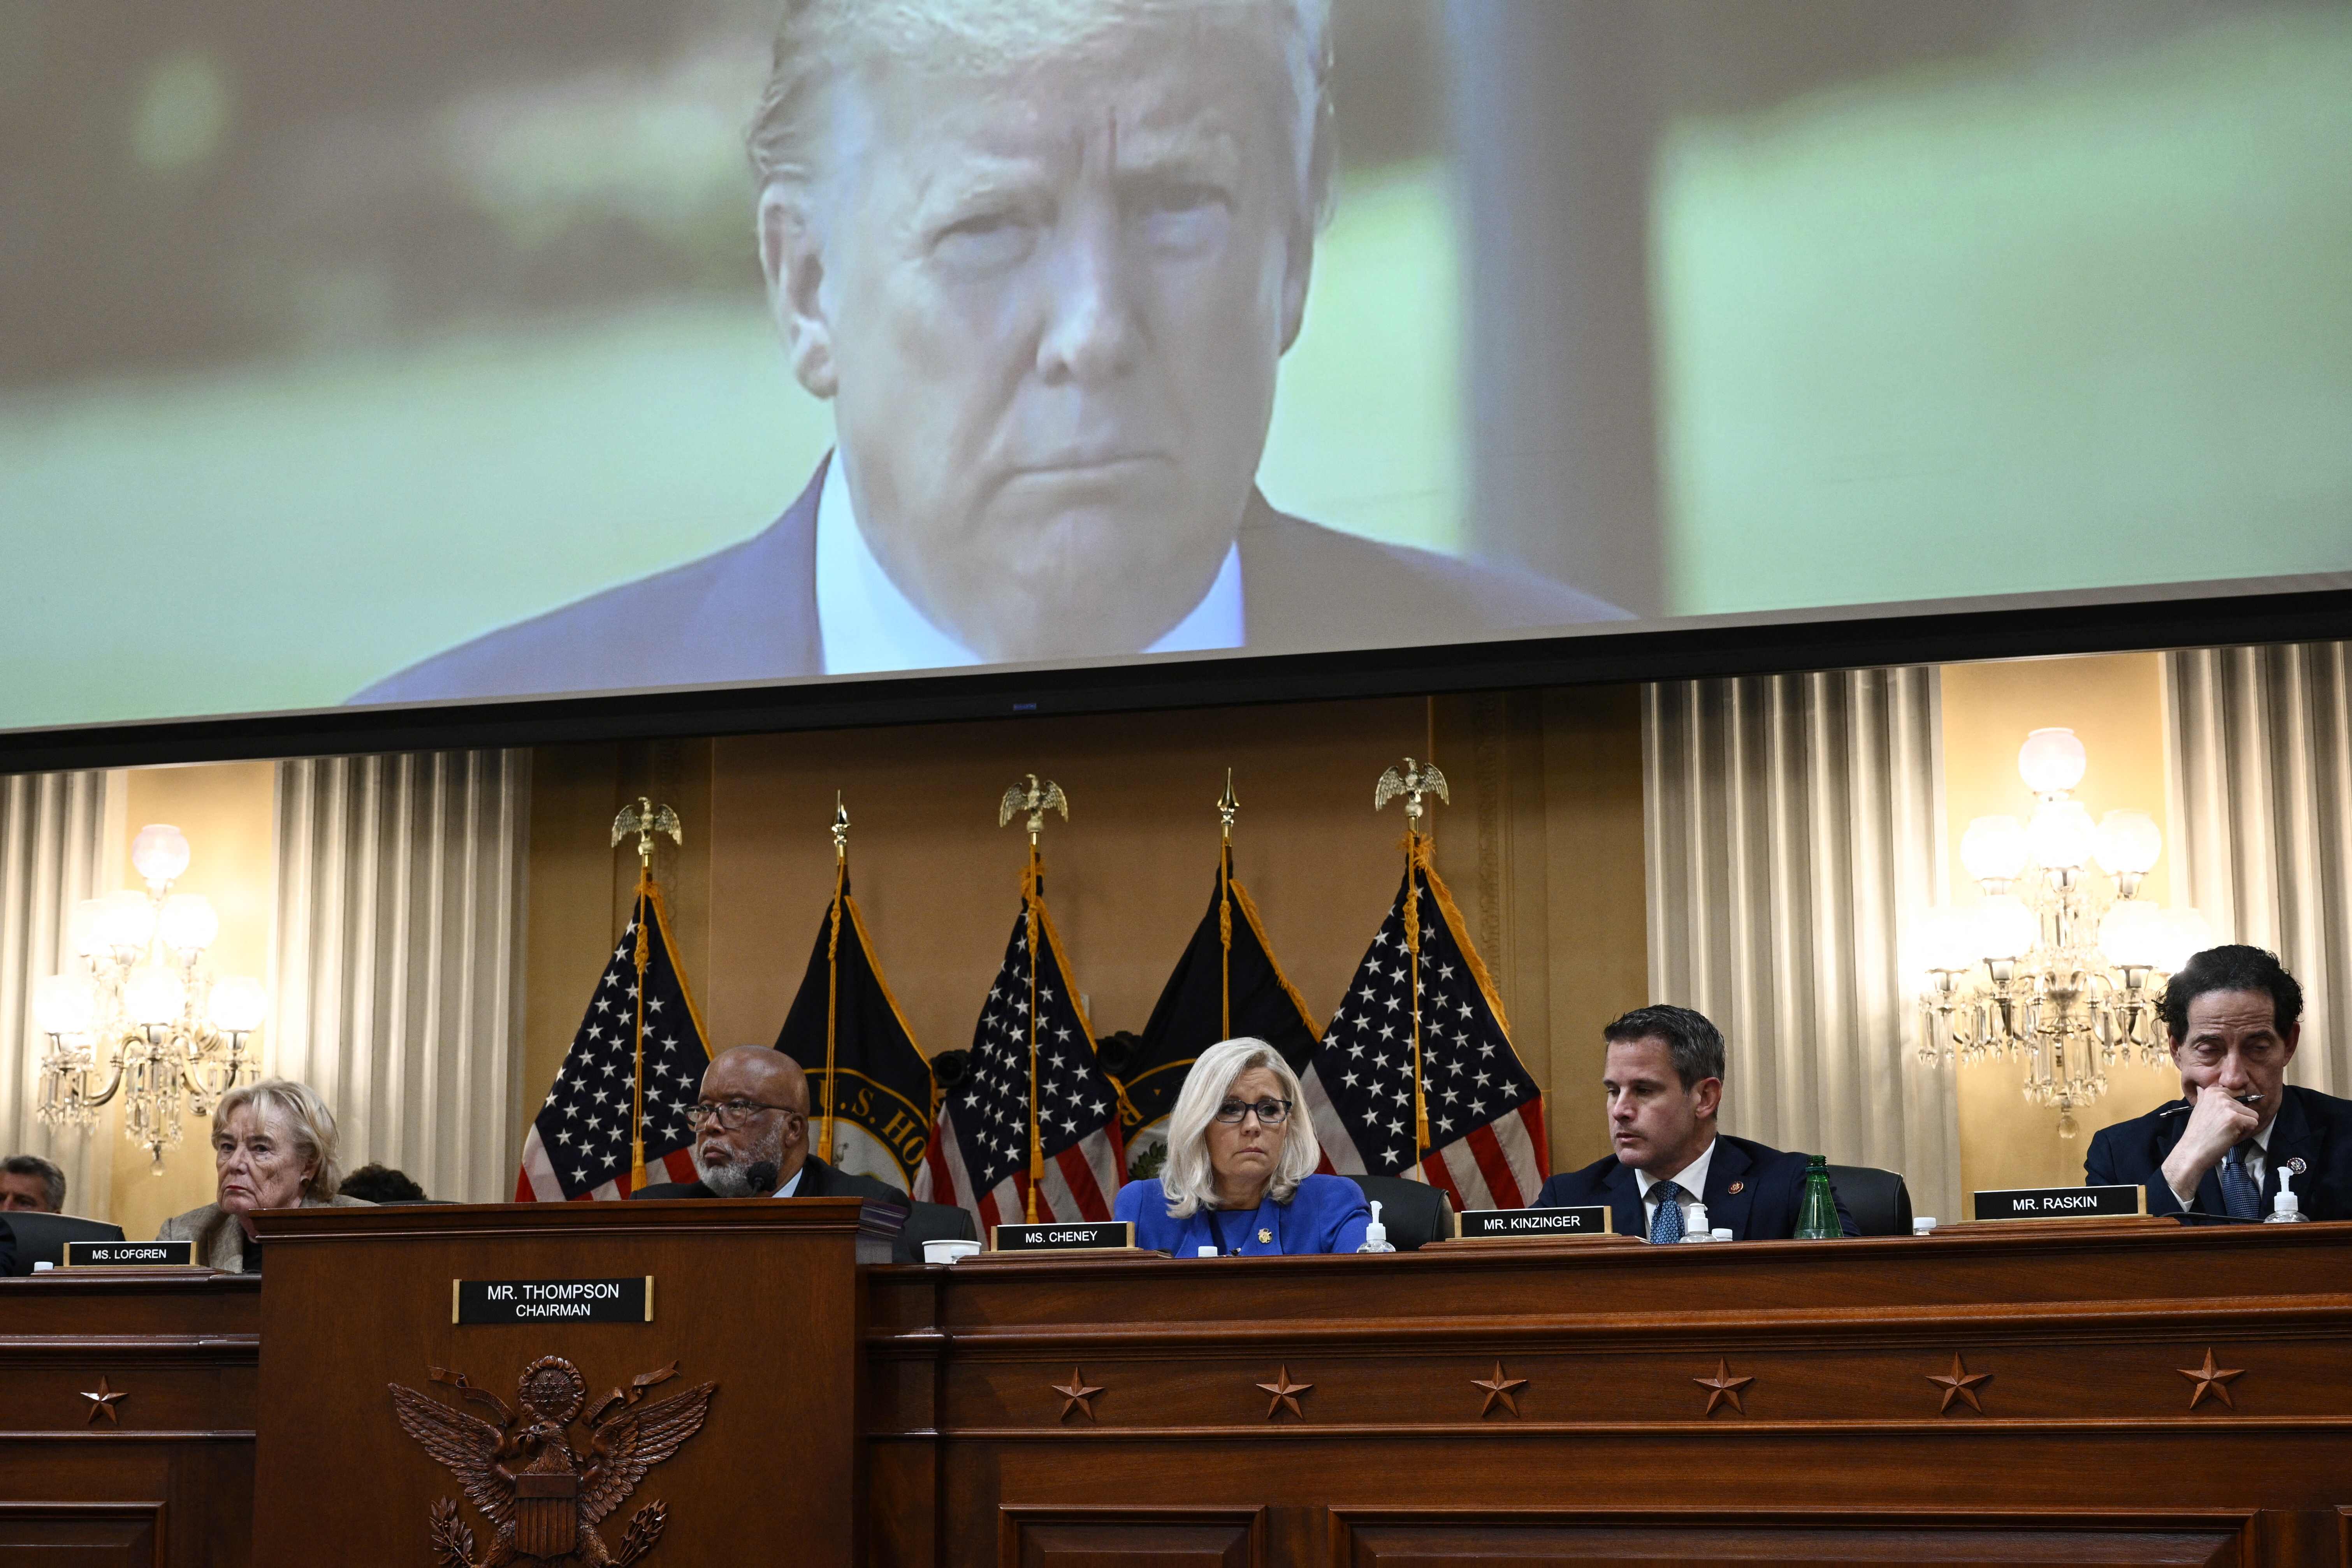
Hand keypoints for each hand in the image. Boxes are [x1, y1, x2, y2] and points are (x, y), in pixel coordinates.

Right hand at [2161, 1087, 2259, 1203]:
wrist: (2192, 1151)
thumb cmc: (2197, 1134)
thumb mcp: (2199, 1109)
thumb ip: (2206, 1099)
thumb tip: (2201, 1088)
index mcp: (2211, 1091)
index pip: (2237, 1093)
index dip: (2234, 1109)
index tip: (2222, 1118)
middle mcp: (2219, 1095)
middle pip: (2245, 1106)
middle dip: (2238, 1118)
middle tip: (2222, 1128)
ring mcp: (2227, 1106)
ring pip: (2251, 1115)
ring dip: (2243, 1126)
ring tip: (2227, 1132)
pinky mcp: (2235, 1118)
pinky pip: (2254, 1123)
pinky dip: (2246, 1133)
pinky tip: (2231, 1136)